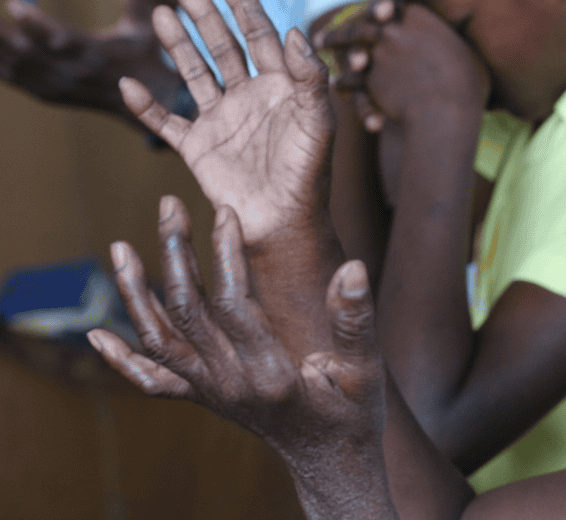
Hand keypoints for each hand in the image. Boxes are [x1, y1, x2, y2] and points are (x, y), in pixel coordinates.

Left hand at [0, 0, 179, 119]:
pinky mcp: (54, 96)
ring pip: (20, 69)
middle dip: (4, 35)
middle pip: (30, 55)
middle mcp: (77, 74)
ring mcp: (63, 87)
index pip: (62, 38)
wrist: (151, 98)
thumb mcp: (145, 27)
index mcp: (98, 54)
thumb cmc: (146, 56)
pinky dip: (1, 67)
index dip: (36, 22)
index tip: (13, 3)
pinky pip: (19, 81)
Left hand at [88, 196, 384, 457]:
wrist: (333, 464)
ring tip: (118, 248)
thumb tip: (352, 268)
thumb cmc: (354, 415)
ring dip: (134, 293)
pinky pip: (153, 381)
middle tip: (168, 205)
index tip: (224, 211)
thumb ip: (356, 321)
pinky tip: (95, 337)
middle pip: (185, 313)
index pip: (231, 304)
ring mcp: (212, 394)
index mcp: (271, 375)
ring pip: (158, 340)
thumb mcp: (366, 370)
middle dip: (173, 253)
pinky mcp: (205, 399)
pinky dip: (121, 360)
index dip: (224, 254)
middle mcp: (231, 385)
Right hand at [120, 0, 333, 243]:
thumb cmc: (309, 174)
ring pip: (194, 74)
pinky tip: (129, 83)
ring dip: (177, 46)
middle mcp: (249, 98)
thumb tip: (294, 32)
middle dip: (206, 17)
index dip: (244, 4)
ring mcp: (222, 121)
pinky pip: (165, 121)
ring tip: (162, 14)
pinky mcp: (198, 148)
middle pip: (223, 47)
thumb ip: (311, 78)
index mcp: (280, 88)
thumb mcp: (319, 123)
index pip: (260, 36)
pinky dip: (145, 105)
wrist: (284, 222)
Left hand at [315, 0, 489, 135]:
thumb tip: (460, 43)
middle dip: (352, 16)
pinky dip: (342, 79)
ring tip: (321, 41)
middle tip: (340, 18)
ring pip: (350, 39)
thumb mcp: (469, 54)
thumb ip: (455, 44)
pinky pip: (350, 75)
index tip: (378, 8)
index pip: (398, 3)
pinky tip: (335, 82)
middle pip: (367, 16)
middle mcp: (394, 26)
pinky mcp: (368, 77)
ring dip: (334, 38)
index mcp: (421, 14)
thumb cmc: (467, 86)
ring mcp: (378, 50)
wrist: (445, 112)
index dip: (385, 6)